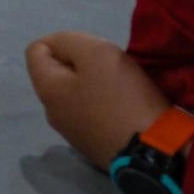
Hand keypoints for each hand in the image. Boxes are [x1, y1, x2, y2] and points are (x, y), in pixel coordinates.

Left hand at [27, 32, 170, 168]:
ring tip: (121, 89)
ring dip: (94, 85)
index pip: (36, 50)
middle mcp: (51, 113)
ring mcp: (72, 133)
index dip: (62, 41)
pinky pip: (91, 114)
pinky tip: (125, 108)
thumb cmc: (124, 98)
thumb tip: (59, 48)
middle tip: (110, 69)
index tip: (92, 52)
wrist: (157, 152)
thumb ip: (70, 42)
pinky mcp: (93, 146)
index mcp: (46, 90)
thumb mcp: (97, 53)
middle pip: (57, 73)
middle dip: (80, 63)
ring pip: (75, 94)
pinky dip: (104, 106)